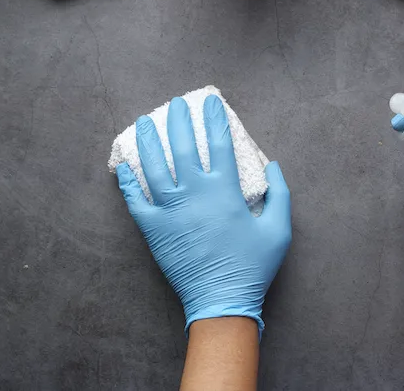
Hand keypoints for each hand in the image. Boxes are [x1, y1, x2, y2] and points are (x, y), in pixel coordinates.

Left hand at [116, 95, 291, 333]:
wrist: (222, 301)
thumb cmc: (253, 266)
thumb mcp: (279, 230)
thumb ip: (280, 194)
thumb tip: (273, 166)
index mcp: (225, 191)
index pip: (220, 143)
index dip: (215, 118)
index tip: (210, 101)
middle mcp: (195, 193)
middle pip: (183, 146)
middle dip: (178, 120)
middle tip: (175, 104)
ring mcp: (170, 210)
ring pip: (154, 166)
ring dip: (148, 141)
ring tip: (144, 122)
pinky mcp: (153, 229)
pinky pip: (135, 201)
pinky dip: (127, 182)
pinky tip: (123, 165)